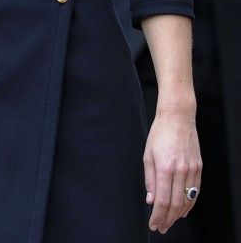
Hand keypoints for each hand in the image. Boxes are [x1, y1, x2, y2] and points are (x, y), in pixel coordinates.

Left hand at [143, 109, 200, 233]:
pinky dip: (190, 203)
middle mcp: (181, 171)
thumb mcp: (147, 155)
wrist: (178, 118)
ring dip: (179, 214)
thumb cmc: (159, 134)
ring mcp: (192, 170)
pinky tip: (184, 210)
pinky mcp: (199, 169)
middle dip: (168, 219)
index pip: (162, 200)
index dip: (158, 216)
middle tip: (161, 228)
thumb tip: (151, 200)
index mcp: (165, 168)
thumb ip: (149, 179)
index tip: (153, 224)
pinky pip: (196, 191)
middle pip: (176, 204)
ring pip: (188, 200)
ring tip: (170, 222)